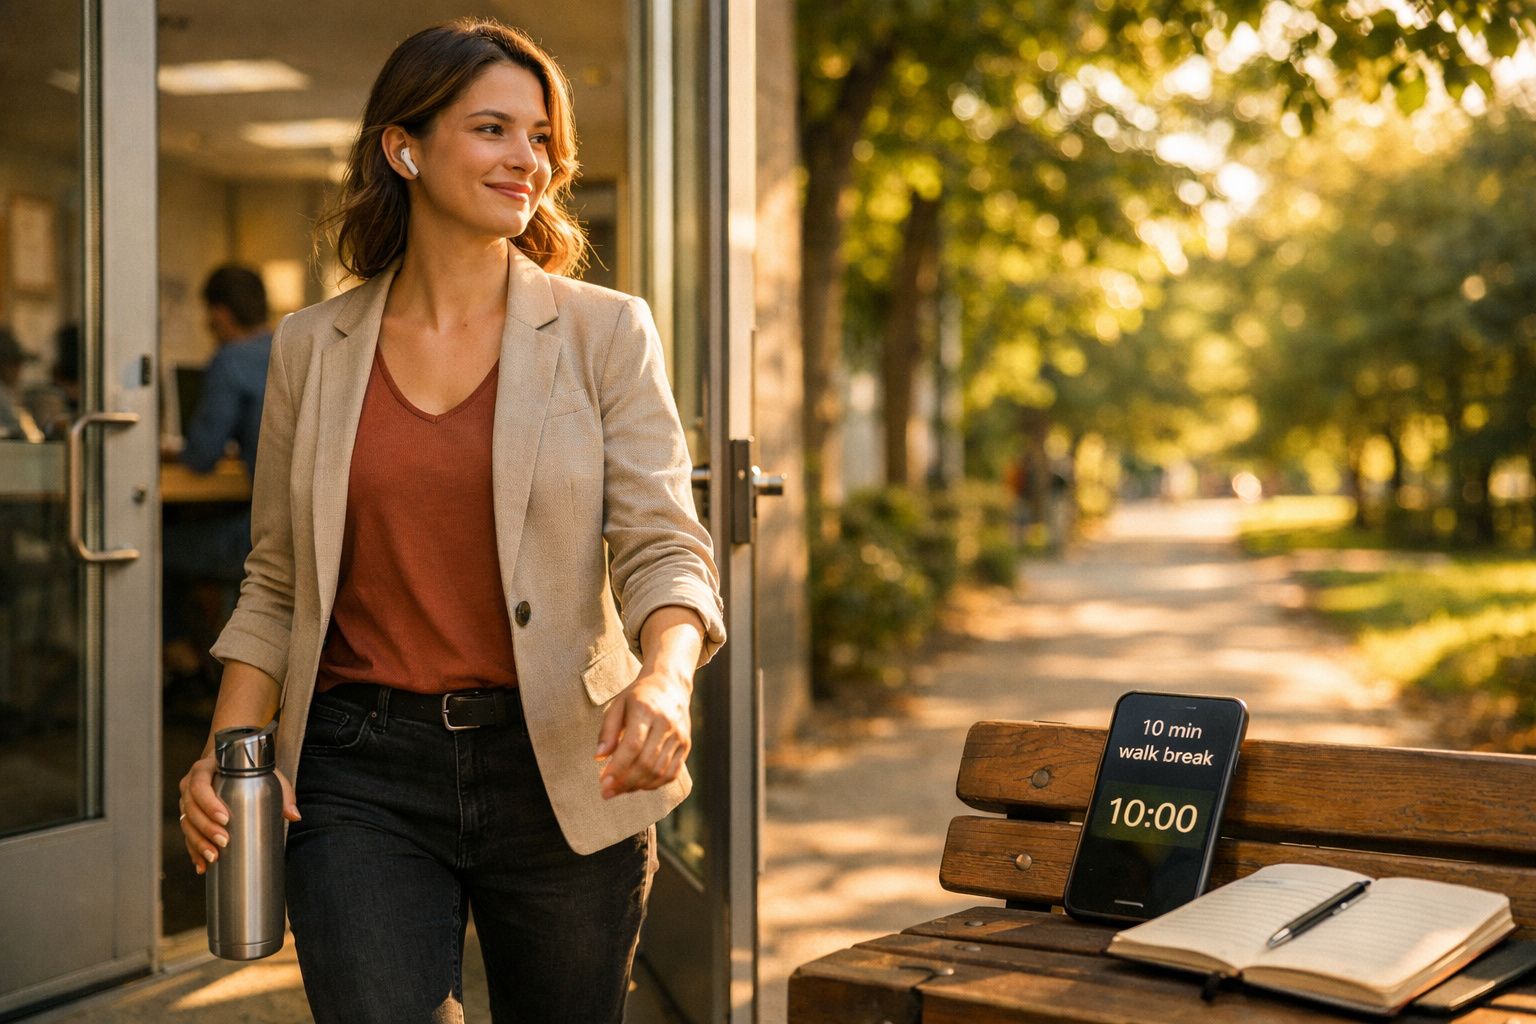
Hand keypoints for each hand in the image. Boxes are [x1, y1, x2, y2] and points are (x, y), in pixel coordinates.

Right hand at [177, 755, 299, 874]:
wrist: (230, 763)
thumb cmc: (247, 768)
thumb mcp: (265, 773)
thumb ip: (282, 791)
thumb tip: (294, 816)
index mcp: (205, 769)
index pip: (200, 785)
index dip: (209, 803)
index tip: (225, 819)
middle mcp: (190, 785)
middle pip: (191, 808)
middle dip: (206, 828)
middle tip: (223, 841)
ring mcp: (186, 801)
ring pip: (186, 824)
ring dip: (198, 843)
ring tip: (213, 856)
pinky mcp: (188, 817)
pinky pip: (187, 835)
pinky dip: (194, 852)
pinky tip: (202, 866)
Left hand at [595, 667, 691, 798]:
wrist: (670, 684)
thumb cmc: (638, 696)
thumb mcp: (618, 705)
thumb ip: (608, 730)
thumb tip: (599, 757)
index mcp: (646, 710)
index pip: (633, 745)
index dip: (617, 767)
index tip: (602, 782)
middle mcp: (666, 723)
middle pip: (646, 762)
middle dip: (625, 782)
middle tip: (607, 792)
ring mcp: (679, 735)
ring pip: (659, 771)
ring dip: (637, 786)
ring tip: (619, 790)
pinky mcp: (686, 745)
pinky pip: (671, 773)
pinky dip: (654, 784)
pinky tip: (638, 785)